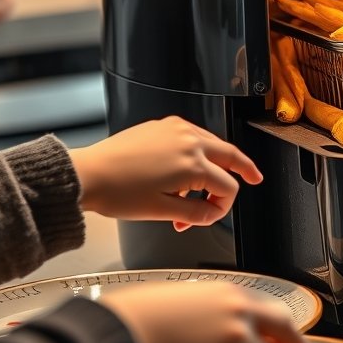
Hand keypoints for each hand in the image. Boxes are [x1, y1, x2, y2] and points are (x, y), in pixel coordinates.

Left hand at [70, 117, 261, 229]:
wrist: (87, 174)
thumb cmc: (118, 192)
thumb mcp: (162, 211)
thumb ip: (196, 214)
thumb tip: (213, 214)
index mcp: (193, 164)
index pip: (227, 186)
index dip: (223, 207)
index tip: (211, 217)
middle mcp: (190, 141)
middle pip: (231, 155)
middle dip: (244, 169)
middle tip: (255, 178)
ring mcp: (176, 129)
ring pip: (212, 143)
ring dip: (216, 164)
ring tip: (202, 188)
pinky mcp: (163, 125)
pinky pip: (192, 136)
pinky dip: (197, 152)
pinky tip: (184, 171)